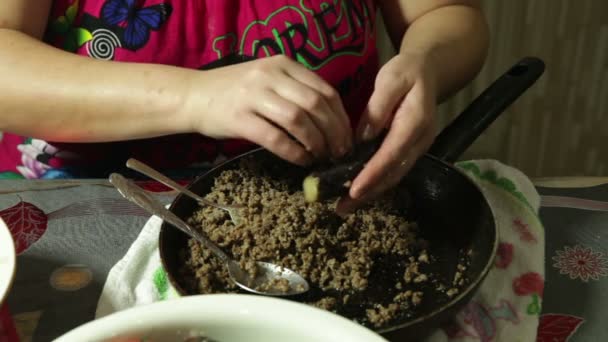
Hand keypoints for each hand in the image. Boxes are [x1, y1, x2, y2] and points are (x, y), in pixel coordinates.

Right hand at [186, 55, 351, 165]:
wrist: (192, 96)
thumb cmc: (234, 91)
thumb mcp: (267, 79)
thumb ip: (296, 90)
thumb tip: (331, 122)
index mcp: (282, 64)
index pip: (325, 90)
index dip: (341, 117)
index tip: (347, 137)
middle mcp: (270, 75)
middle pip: (315, 105)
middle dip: (334, 133)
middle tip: (339, 152)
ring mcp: (253, 95)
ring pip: (298, 120)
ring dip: (316, 143)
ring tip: (321, 157)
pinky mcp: (239, 118)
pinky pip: (275, 138)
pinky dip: (294, 152)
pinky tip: (301, 161)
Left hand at [337, 50, 437, 212]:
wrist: (428, 71)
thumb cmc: (406, 72)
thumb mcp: (390, 79)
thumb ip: (377, 107)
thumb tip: (362, 137)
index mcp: (415, 122)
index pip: (391, 154)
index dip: (373, 174)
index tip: (354, 190)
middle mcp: (420, 141)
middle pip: (394, 173)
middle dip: (369, 192)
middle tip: (343, 207)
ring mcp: (417, 148)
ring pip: (394, 176)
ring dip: (371, 193)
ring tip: (345, 206)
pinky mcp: (410, 150)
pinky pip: (393, 171)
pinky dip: (376, 184)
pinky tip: (357, 191)